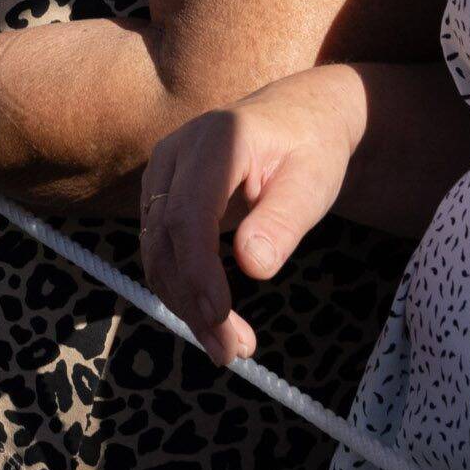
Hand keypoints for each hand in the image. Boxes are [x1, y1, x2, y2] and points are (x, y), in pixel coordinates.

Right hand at [138, 67, 368, 363]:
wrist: (297, 117)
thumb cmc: (311, 148)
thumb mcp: (313, 182)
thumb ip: (283, 221)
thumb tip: (253, 266)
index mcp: (216, 141)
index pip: (189, 215)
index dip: (199, 273)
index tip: (223, 320)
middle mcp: (176, 152)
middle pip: (166, 238)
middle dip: (193, 302)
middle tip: (234, 352)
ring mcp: (162, 172)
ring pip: (155, 249)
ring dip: (184, 303)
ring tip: (229, 346)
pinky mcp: (161, 193)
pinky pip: (160, 247)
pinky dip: (180, 287)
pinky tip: (211, 318)